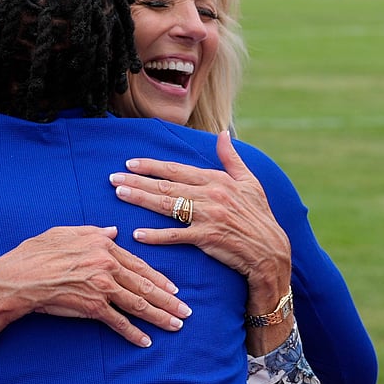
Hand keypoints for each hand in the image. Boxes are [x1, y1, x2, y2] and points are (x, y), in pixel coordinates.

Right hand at [0, 226, 190, 353]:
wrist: (18, 278)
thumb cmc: (35, 253)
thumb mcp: (64, 233)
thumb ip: (92, 232)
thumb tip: (114, 232)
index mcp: (102, 245)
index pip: (137, 263)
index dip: (158, 278)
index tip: (173, 288)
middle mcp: (107, 265)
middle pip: (144, 285)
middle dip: (168, 299)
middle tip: (186, 310)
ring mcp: (101, 287)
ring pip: (138, 303)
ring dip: (160, 316)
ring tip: (176, 325)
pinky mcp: (92, 307)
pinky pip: (118, 322)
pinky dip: (133, 333)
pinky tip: (146, 341)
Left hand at [110, 131, 291, 303]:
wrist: (270, 250)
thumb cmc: (259, 215)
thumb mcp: (249, 182)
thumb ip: (231, 158)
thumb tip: (223, 134)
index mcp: (217, 180)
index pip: (177, 169)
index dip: (152, 166)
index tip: (130, 163)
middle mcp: (211, 195)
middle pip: (166, 185)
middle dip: (137, 180)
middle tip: (113, 178)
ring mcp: (208, 216)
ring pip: (167, 205)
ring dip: (141, 199)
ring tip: (119, 194)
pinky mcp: (207, 238)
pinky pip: (176, 236)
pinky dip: (156, 235)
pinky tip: (138, 234)